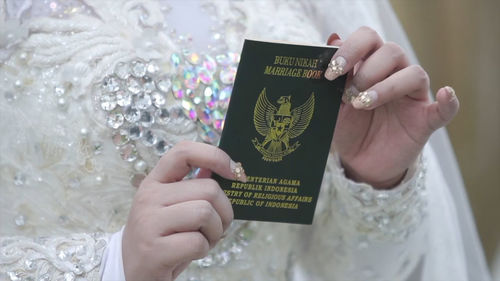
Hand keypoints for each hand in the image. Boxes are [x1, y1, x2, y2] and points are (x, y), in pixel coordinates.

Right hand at [122, 141, 244, 280]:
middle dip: (224, 212)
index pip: (184, 152)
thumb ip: (193, 189)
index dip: (215, 156)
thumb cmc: (162, 239)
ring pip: (205, 213)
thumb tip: (223, 169)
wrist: (130, 273)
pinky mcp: (154, 250)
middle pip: (209, 189)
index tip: (235, 171)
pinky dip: (204, 250)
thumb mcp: (173, 208)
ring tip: (203, 240)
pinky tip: (191, 253)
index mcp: (155, 182)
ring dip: (215, 232)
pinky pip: (197, 242)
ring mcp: (149, 222)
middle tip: (215, 227)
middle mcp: (149, 197)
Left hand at [325, 27, 458, 188]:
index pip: (369, 39)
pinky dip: (448, 102)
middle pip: (392, 51)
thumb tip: (333, 38)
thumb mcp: (334, 105)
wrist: (359, 162)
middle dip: (367, 70)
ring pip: (414, 74)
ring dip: (387, 87)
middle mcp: (394, 75)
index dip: (351, 49)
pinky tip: (446, 94)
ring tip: (363, 104)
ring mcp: (412, 97)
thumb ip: (335, 77)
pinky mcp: (425, 121)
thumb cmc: (348, 128)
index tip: (331, 72)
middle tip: (349, 94)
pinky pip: (444, 110)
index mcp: (371, 65)